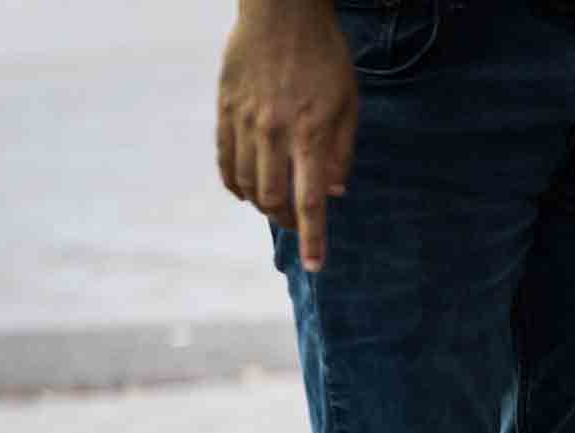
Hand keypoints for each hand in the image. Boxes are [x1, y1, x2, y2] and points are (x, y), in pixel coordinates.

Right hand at [217, 0, 359, 272]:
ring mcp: (245, 120)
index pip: (311, 201)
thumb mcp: (349, 102)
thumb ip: (343, 150)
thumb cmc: (325, 56)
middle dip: (285, 221)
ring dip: (261, 203)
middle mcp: (274, 132)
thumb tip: (336, 191)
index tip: (316, 265)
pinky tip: (245, 190)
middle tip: (295, 224)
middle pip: (272, 198)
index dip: (313, 238)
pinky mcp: (225, 108)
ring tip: (273, 205)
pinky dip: (234, 182)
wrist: (281, 11)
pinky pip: (225, 158)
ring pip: (246, 183)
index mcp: (311, 133)